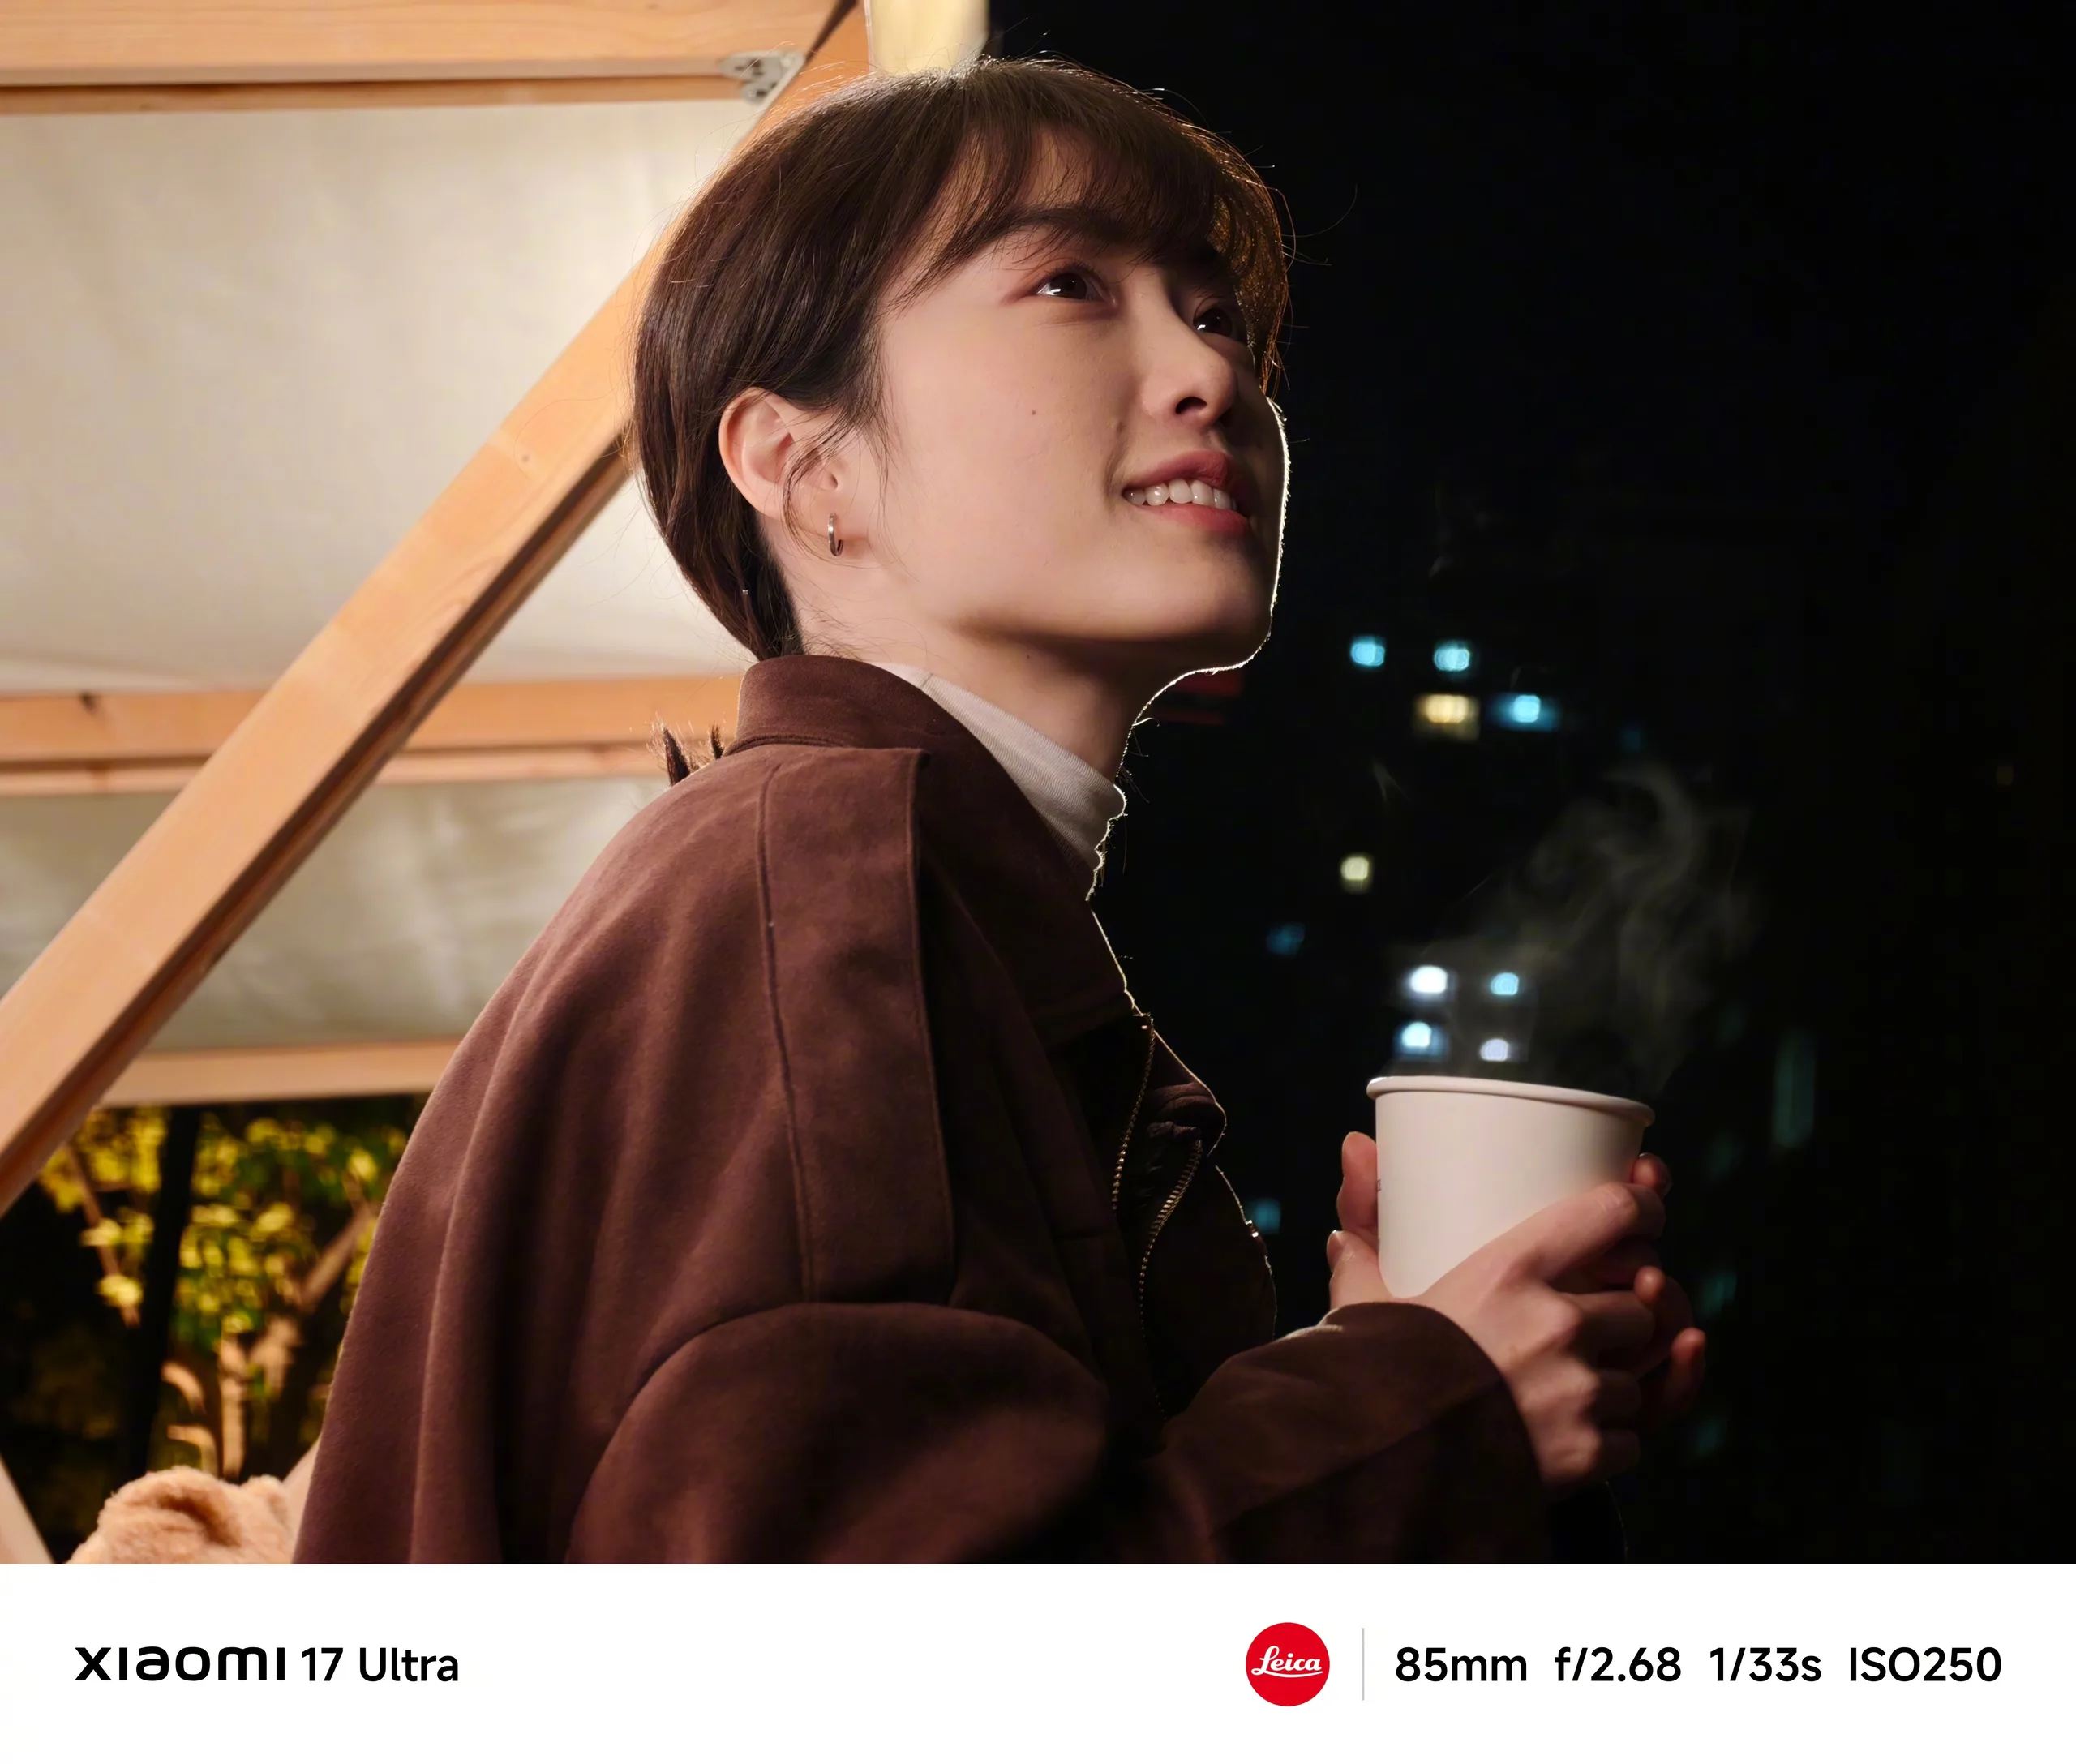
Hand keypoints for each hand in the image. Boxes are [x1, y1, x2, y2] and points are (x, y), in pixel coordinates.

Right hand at [1327, 1133, 1705, 1491]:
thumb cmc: (1371, 1380)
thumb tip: (1352, 1173)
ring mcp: (1580, 1390)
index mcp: (1511, 1270)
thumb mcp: (1366, 1303)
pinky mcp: (1589, 1451)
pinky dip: (1607, 1442)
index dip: (1643, 1208)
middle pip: (1639, 1304)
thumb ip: (1367, 1243)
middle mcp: (1559, 1323)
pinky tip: (1562, 1439)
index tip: (1645, 1211)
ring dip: (1611, 1387)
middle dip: (1620, 1320)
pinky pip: (1630, 1439)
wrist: (1373, 1472)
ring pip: (1637, 1378)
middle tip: (1585, 1331)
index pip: (1614, 1213)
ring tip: (1559, 1394)